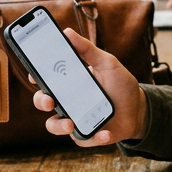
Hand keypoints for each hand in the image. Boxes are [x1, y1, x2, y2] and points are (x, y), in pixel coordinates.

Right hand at [31, 28, 145, 146]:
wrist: (138, 109)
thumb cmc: (120, 85)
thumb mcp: (107, 64)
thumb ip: (88, 50)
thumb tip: (68, 32)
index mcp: (69, 82)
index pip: (45, 79)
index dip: (35, 76)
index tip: (33, 74)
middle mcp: (67, 101)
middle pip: (43, 102)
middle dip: (41, 102)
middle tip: (49, 100)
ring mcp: (74, 119)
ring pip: (55, 125)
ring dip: (59, 126)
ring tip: (70, 124)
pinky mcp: (86, 135)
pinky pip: (82, 139)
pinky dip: (94, 137)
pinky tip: (106, 133)